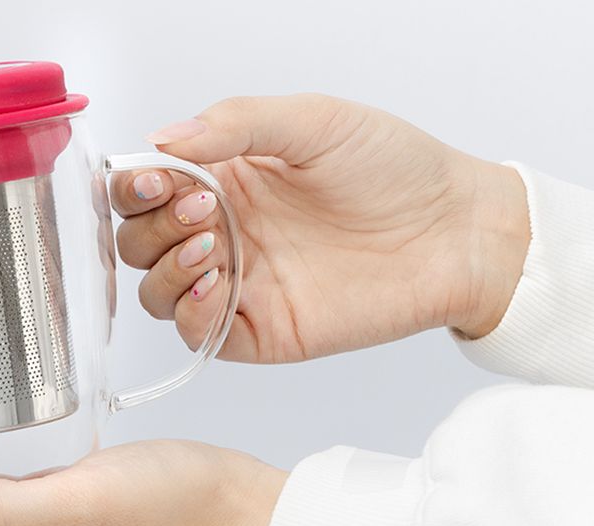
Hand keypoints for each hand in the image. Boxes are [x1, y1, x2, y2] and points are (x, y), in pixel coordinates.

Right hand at [114, 94, 530, 361]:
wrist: (459, 231)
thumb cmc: (397, 167)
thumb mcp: (312, 121)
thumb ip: (233, 124)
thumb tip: (160, 139)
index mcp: (226, 178)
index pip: (146, 187)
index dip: (134, 186)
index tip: (156, 179)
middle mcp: (224, 231)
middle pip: (138, 242)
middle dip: (151, 226)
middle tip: (202, 209)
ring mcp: (240, 284)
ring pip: (156, 292)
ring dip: (166, 270)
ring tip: (212, 247)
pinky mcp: (261, 330)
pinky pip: (198, 336)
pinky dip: (191, 314)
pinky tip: (217, 287)